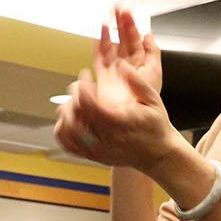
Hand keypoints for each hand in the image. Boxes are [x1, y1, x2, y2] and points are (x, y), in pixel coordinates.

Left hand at [53, 7, 179, 172]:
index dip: (81, 86)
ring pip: (67, 132)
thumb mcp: (152, 99)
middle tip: (80, 87)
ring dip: (66, 114)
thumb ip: (136, 81)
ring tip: (74, 102)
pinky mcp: (92, 156)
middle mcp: (104, 138)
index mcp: (118, 123)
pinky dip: (63, 130)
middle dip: (72, 97)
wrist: (158, 154)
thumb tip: (120, 64)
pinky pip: (68, 145)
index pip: (88, 104)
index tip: (86, 75)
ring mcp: (96, 150)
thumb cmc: (155, 126)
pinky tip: (70, 118)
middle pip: (73, 117)